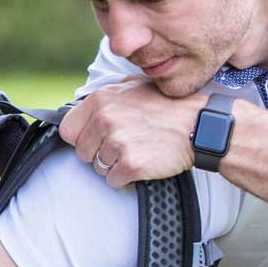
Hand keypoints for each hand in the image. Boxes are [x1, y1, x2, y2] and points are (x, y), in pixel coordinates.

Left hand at [59, 83, 203, 187]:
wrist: (199, 124)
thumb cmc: (168, 106)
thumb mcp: (134, 86)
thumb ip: (107, 95)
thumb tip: (86, 107)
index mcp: (102, 99)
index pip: (67, 129)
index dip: (80, 137)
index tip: (94, 139)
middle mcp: (105, 119)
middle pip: (82, 151)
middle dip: (98, 153)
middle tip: (123, 146)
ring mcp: (118, 143)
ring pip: (98, 167)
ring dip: (114, 165)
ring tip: (136, 151)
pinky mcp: (131, 165)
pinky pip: (114, 180)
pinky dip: (126, 178)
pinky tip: (142, 163)